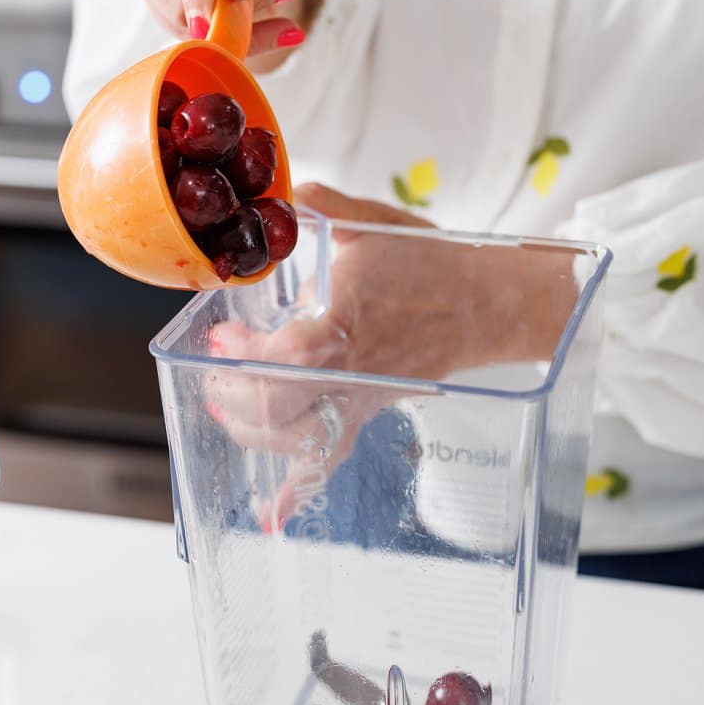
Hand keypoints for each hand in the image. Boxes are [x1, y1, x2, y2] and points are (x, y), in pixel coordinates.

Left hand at [204, 184, 578, 526]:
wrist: (487, 303)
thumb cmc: (434, 264)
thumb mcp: (371, 224)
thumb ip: (321, 207)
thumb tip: (285, 191)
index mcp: (343, 328)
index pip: (278, 358)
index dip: (239, 352)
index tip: (221, 332)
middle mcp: (348, 373)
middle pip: (276, 411)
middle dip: (231, 394)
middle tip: (216, 370)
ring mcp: (359, 399)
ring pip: (297, 442)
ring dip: (250, 433)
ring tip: (226, 407)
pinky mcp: (369, 410)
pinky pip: (331, 458)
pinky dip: (300, 489)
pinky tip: (274, 513)